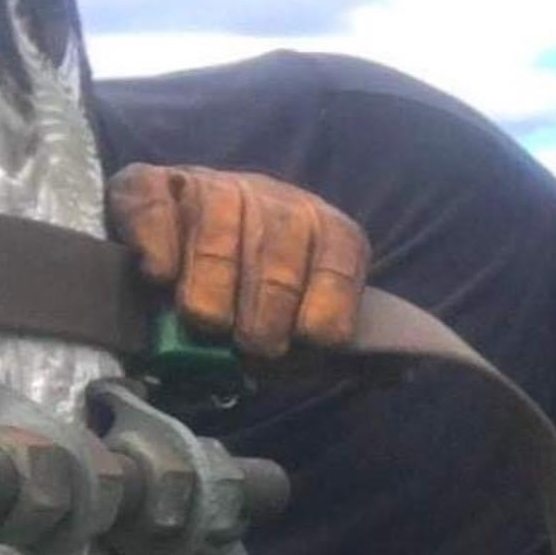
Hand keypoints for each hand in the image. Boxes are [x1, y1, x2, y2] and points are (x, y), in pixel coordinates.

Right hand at [106, 164, 370, 357]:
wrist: (175, 261)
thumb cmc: (252, 307)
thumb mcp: (303, 329)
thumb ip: (349, 353)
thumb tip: (402, 371)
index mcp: (325, 229)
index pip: (341, 260)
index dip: (325, 309)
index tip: (305, 342)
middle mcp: (274, 199)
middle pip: (279, 254)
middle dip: (265, 314)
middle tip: (250, 346)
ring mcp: (214, 186)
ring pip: (218, 232)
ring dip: (209, 290)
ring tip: (203, 322)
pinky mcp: (153, 183)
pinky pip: (157, 207)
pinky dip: (159, 245)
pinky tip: (160, 276)